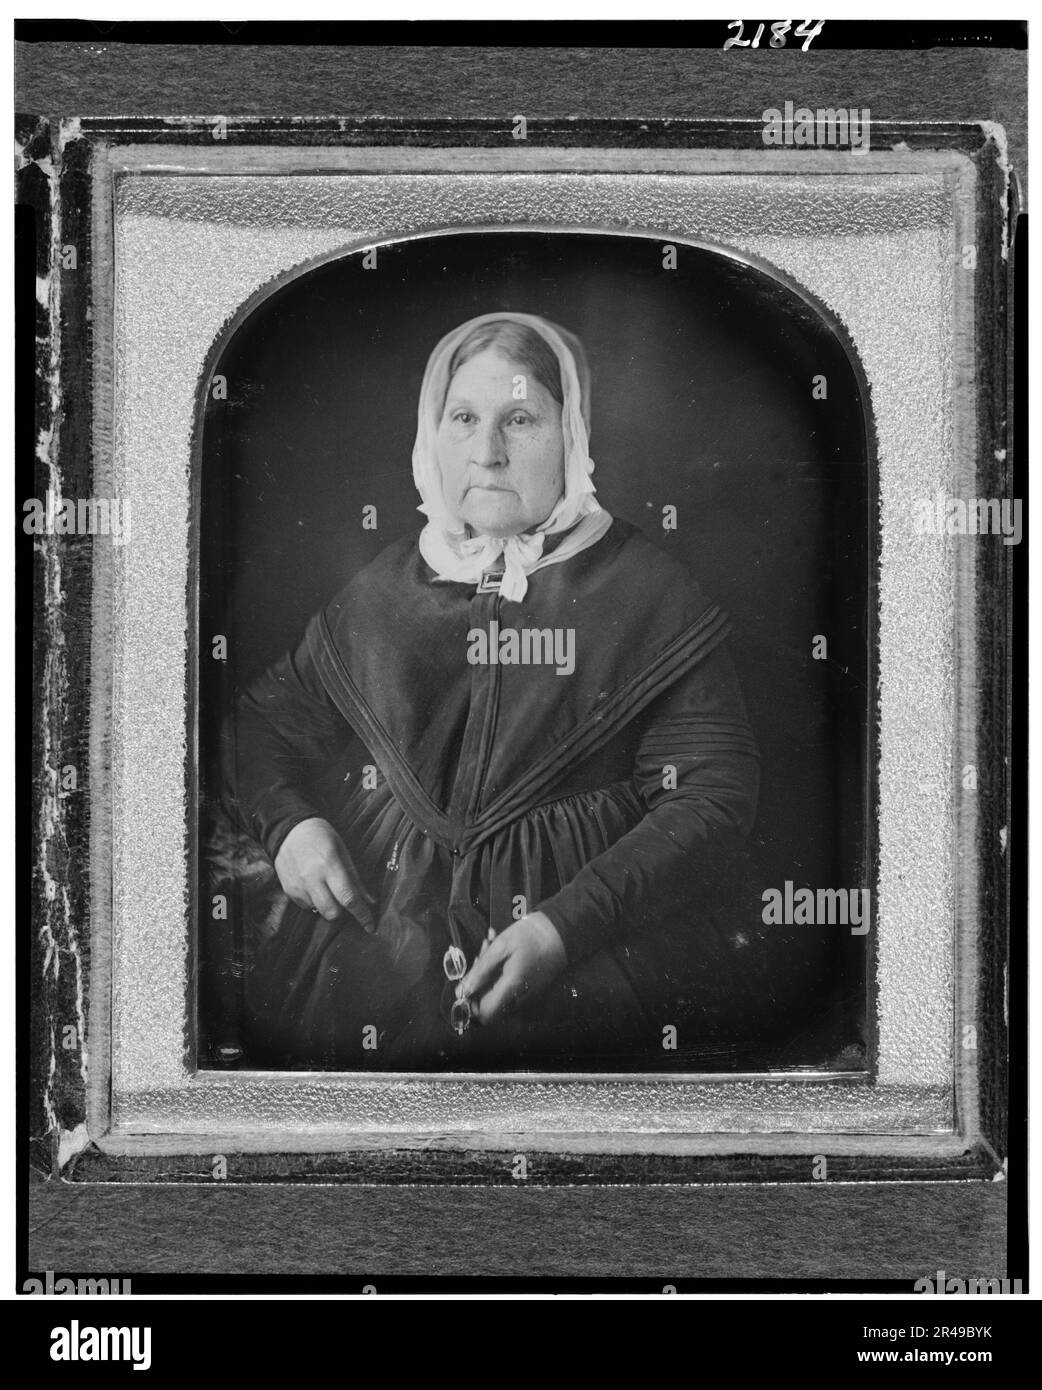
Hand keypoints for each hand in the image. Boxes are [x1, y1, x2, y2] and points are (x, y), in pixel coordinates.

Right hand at [273, 817, 375, 931]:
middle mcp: (312, 878)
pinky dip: (315, 902)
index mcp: (330, 864)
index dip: (362, 915)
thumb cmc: (321, 837)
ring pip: (319, 911)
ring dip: (329, 906)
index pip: (349, 897)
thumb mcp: (343, 851)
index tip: (370, 926)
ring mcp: (298, 886)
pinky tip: (315, 886)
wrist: (289, 830)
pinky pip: (306, 906)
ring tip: (328, 889)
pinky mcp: (288, 890)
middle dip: (344, 913)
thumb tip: (370, 901)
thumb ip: (355, 879)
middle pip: (332, 912)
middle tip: (347, 902)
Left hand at [458, 911, 567, 1025]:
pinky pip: (508, 991)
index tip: (467, 982)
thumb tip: (460, 992)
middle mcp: (519, 999)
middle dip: (478, 983)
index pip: (483, 1015)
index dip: (470, 1004)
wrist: (561, 931)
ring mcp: (526, 996)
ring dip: (487, 977)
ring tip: (489, 949)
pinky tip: (500, 956)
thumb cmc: (530, 935)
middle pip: (488, 1006)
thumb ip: (480, 972)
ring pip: (497, 997)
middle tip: (480, 955)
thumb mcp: (500, 947)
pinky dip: (499, 976)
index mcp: (511, 989)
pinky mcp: (530, 990)